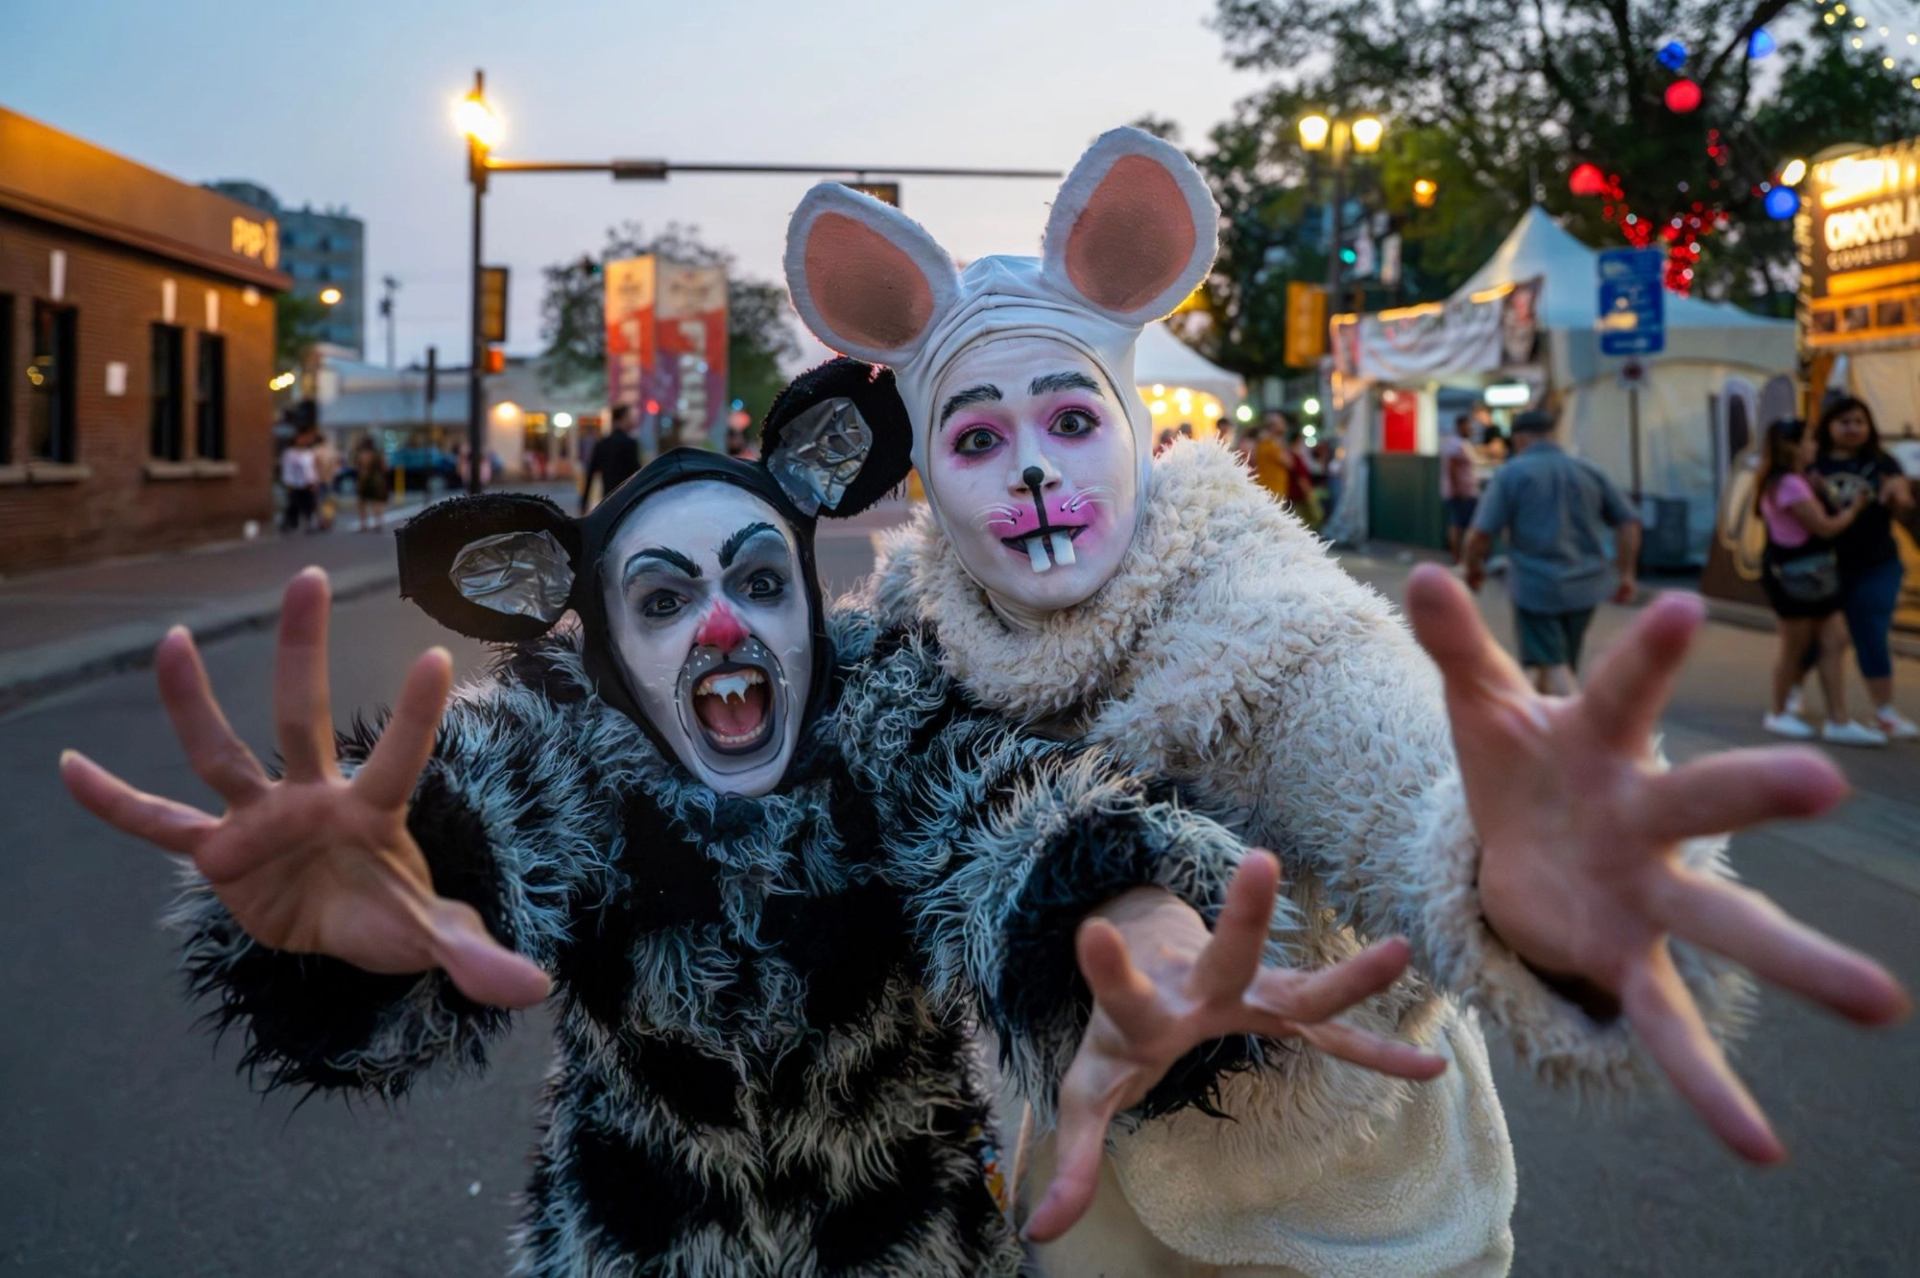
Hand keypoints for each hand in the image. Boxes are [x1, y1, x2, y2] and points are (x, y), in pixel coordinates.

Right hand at [59, 568, 549, 1009]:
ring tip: (173, 640)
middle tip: (309, 574)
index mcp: (373, 811)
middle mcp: (314, 796)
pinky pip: (160, 823)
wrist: (344, 933)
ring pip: (222, 751)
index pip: (400, 758)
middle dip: (305, 651)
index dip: (417, 716)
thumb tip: (537, 989)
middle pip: (305, 715)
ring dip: (193, 702)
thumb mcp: (436, 940)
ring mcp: (262, 817)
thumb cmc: (393, 914)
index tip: (437, 655)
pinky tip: (69, 767)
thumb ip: (477, 956)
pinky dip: (116, 803)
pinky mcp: (219, 851)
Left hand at [1023, 852, 1446, 1241]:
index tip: (1091, 928)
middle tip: (1261, 861)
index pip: (1122, 993)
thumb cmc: (1117, 1036)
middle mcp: (1199, 987)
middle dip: (1243, 915)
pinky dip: (1377, 1053)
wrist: (1151, 961)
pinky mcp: (1281, 1006)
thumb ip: (1073, 1158)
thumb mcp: (1086, 1096)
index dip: (1106, 968)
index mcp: (1144, 1009)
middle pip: (1223, 956)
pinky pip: (1336, 1036)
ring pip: (1298, 984)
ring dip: (1345, 976)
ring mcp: (1247, 992)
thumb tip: (1040, 1230)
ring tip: (1398, 948)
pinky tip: (1431, 1066)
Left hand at [1406, 565, 1908, 1161]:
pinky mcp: (1628, 961)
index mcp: (1600, 744)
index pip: (1621, 693)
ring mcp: (1648, 896)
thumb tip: (1427, 573)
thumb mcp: (1480, 707)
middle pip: (1699, 804)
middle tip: (1824, 781)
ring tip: (1881, 1003)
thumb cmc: (1517, 761)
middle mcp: (1644, 818)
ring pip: (1724, 926)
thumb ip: (1456, 646)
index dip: (1649, 654)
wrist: (1521, 837)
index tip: (1686, 608)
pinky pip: (1668, 1028)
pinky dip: (1707, 1087)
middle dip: (1751, 795)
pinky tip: (1758, 1147)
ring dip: (1795, 961)